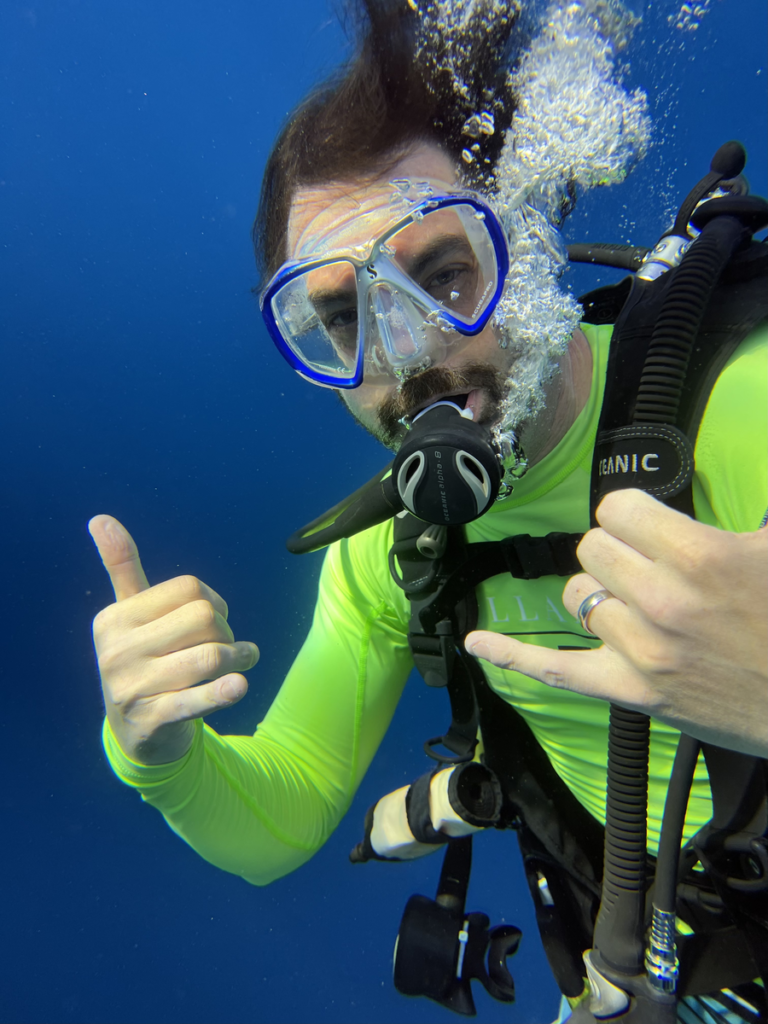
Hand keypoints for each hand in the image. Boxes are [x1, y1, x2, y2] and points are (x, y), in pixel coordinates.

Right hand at [89, 515, 258, 764]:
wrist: (135, 733)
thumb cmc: (143, 660)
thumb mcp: (130, 616)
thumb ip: (121, 567)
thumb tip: (99, 517)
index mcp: (114, 618)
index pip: (188, 589)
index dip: (215, 601)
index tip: (215, 619)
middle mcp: (116, 651)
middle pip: (204, 619)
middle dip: (228, 632)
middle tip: (232, 647)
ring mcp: (131, 688)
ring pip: (210, 656)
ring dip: (239, 659)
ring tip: (245, 663)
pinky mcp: (151, 720)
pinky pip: (197, 700)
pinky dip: (224, 691)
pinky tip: (238, 686)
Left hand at [465, 490, 767, 755]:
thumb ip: (745, 512)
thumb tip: (740, 441)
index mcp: (699, 555)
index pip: (617, 507)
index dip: (633, 515)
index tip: (649, 527)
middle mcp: (662, 600)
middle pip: (592, 547)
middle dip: (618, 551)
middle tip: (653, 568)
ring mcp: (642, 651)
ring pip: (576, 595)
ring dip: (600, 593)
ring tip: (639, 605)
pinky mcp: (633, 693)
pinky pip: (556, 670)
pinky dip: (511, 656)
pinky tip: (476, 644)